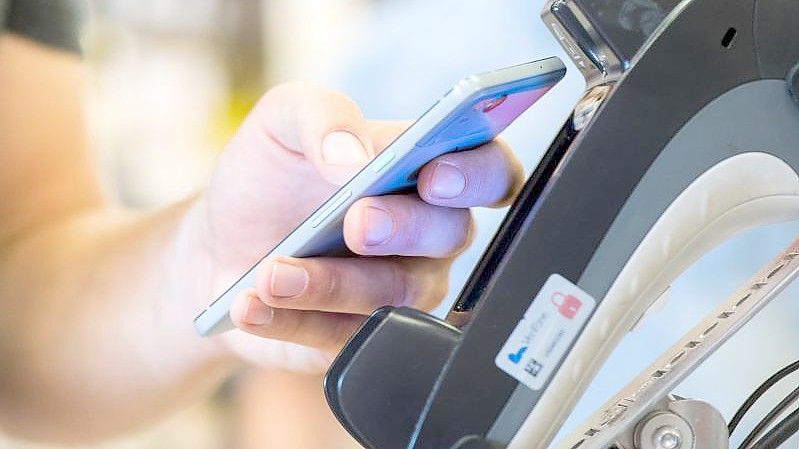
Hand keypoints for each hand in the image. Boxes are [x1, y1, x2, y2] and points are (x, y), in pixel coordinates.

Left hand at [180, 82, 523, 370]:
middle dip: (405, 228)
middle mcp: (425, 234)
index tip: (435, 176)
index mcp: (423, 169)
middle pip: (452, 235)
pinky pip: (341, 338)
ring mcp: (397, 289)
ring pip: (395, 295)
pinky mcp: (360, 336)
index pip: (489, 170)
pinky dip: (292, 320)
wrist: (220, 239)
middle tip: (357, 222)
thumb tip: (355, 155)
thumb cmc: (268, 175)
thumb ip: (322, 116)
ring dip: (331, 282)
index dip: (479, 175)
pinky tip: (250, 304)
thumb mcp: (281, 123)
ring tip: (271, 273)